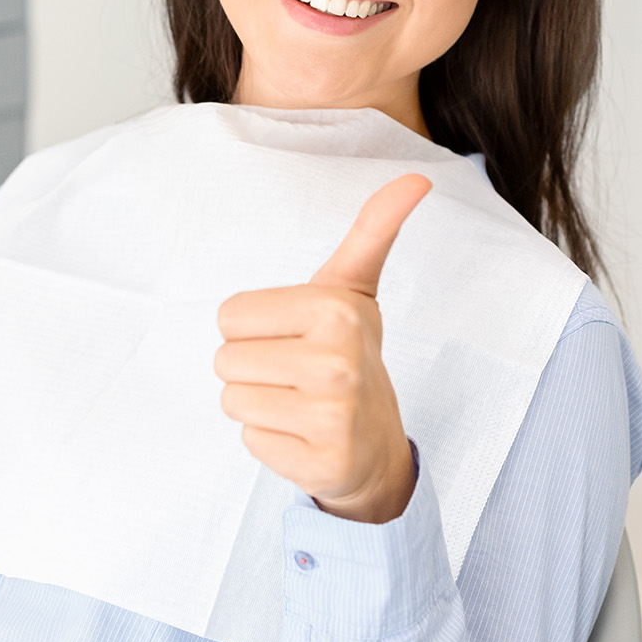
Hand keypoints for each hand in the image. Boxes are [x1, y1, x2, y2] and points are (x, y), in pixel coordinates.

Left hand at [214, 174, 430, 524]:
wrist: (376, 443)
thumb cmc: (349, 353)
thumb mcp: (354, 289)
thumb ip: (373, 230)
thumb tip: (416, 178)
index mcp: (336, 309)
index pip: (228, 315)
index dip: (254, 328)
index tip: (294, 337)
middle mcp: (337, 362)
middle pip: (224, 360)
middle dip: (253, 368)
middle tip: (297, 375)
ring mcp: (332, 417)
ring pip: (232, 400)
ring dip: (259, 405)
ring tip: (299, 403)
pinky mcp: (322, 464)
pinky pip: (251, 441)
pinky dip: (271, 442)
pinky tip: (304, 437)